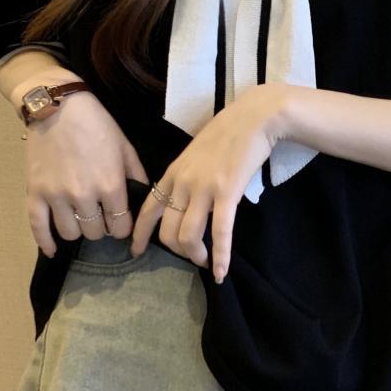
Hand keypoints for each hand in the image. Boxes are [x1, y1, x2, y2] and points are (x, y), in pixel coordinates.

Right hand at [24, 88, 147, 253]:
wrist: (57, 106)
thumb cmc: (96, 123)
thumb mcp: (124, 146)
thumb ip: (137, 176)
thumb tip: (145, 200)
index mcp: (110, 185)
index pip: (120, 227)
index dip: (121, 227)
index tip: (118, 222)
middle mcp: (84, 196)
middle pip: (95, 233)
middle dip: (100, 226)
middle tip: (98, 214)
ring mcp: (57, 196)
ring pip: (70, 233)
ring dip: (77, 229)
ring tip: (78, 217)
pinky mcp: (35, 193)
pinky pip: (38, 228)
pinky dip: (45, 242)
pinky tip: (51, 249)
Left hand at [130, 88, 286, 283]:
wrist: (254, 117)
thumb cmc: (227, 133)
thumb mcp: (194, 154)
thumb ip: (184, 177)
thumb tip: (181, 201)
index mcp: (172, 173)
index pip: (146, 210)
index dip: (139, 235)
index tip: (136, 252)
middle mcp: (182, 183)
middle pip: (167, 232)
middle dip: (179, 252)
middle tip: (193, 257)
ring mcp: (203, 189)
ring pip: (188, 237)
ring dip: (196, 256)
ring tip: (205, 261)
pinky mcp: (227, 193)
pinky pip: (220, 233)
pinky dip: (220, 257)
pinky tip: (220, 273)